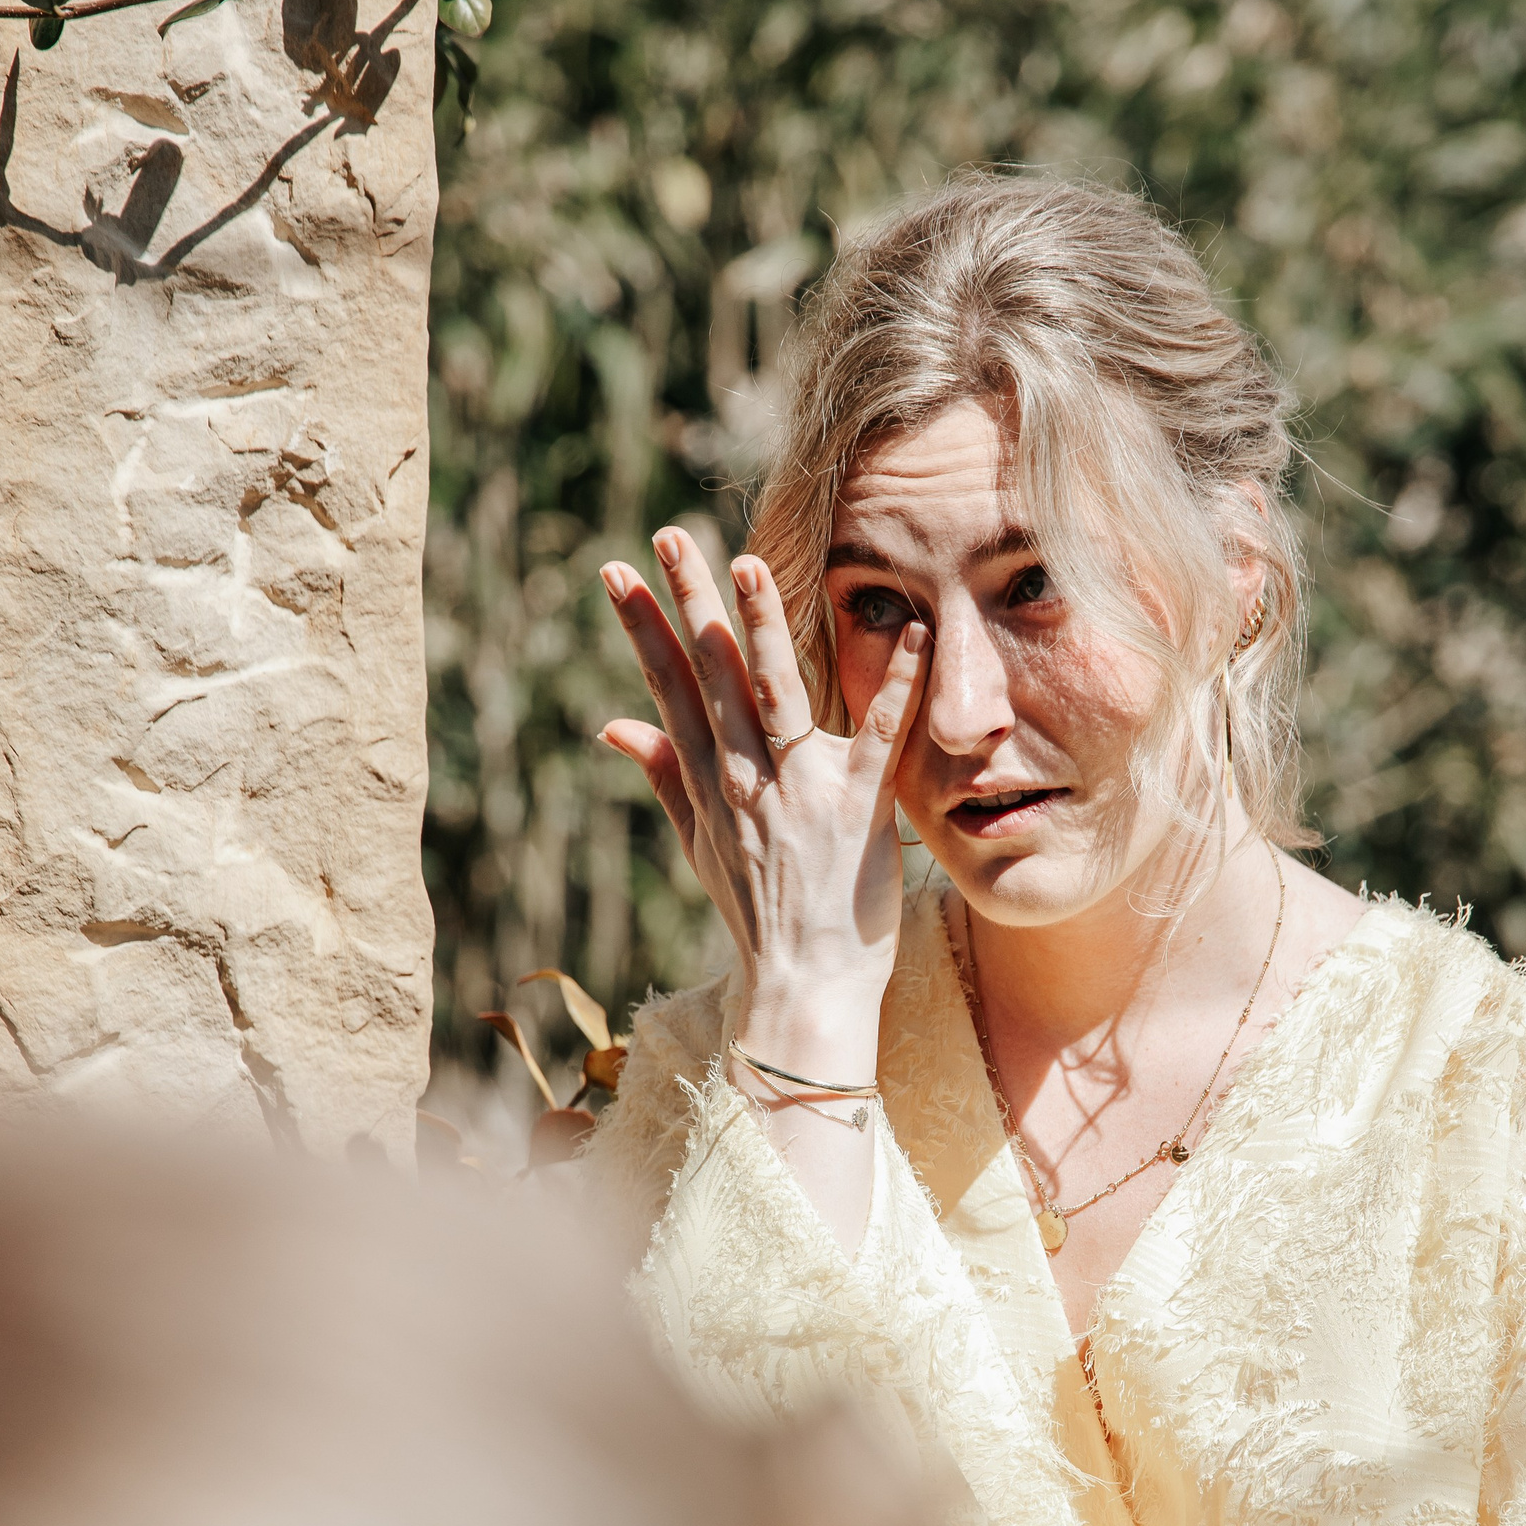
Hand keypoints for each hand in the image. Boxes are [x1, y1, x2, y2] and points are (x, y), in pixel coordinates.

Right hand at [599, 529, 929, 1074]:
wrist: (802, 988)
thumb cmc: (758, 915)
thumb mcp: (698, 846)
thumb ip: (663, 776)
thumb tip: (612, 725)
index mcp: (710, 784)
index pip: (668, 690)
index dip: (642, 627)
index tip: (618, 572)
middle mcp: (746, 782)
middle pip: (711, 679)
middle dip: (689, 604)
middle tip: (669, 537)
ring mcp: (802, 796)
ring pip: (776, 699)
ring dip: (761, 631)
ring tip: (748, 566)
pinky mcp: (859, 812)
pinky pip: (879, 739)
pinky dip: (896, 686)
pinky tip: (912, 632)